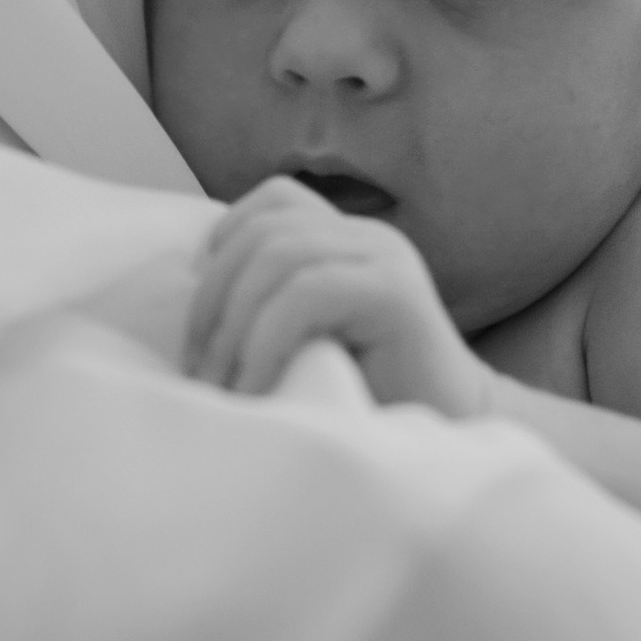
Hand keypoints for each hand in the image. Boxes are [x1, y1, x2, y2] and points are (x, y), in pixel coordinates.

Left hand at [185, 178, 491, 417]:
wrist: (452, 440)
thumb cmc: (371, 401)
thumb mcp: (309, 341)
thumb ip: (272, 307)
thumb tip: (188, 310)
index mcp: (349, 239)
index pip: (274, 200)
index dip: (222, 242)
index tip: (202, 315)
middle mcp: (369, 238)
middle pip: (264, 229)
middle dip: (213, 295)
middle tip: (197, 368)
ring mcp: (386, 259)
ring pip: (279, 254)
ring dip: (234, 323)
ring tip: (223, 385)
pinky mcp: (395, 295)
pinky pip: (307, 293)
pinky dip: (264, 341)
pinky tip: (256, 387)